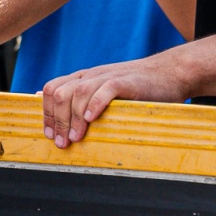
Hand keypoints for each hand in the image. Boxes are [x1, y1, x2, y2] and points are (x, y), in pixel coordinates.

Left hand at [40, 51, 192, 146]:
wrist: (169, 73)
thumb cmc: (137, 88)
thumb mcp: (104, 91)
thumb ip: (83, 99)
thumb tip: (56, 112)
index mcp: (83, 79)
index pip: (52, 90)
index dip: (46, 113)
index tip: (49, 135)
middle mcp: (91, 75)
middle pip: (61, 92)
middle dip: (58, 120)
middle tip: (62, 142)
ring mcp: (108, 76)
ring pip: (79, 91)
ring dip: (74, 117)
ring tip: (76, 137)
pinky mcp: (127, 81)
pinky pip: (106, 89)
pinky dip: (95, 104)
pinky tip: (92, 119)